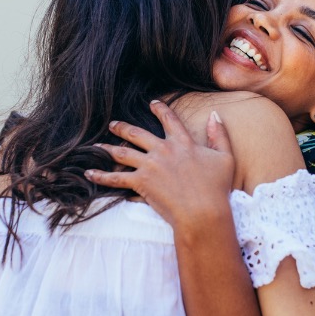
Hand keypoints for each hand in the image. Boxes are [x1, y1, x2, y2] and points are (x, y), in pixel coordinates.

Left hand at [84, 100, 235, 231]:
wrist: (203, 211)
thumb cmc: (217, 188)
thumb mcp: (225, 158)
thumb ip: (219, 135)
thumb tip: (214, 115)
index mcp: (183, 143)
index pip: (169, 120)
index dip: (160, 110)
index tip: (152, 103)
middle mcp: (163, 149)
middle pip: (137, 133)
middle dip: (123, 127)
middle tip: (114, 124)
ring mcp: (150, 165)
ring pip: (123, 152)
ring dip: (108, 148)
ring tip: (97, 146)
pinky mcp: (141, 182)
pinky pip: (116, 178)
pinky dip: (101, 175)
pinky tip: (89, 172)